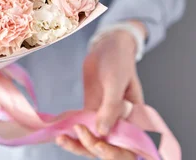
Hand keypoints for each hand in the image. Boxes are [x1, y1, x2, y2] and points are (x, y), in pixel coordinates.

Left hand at [56, 25, 145, 158]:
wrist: (108, 46)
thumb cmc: (118, 61)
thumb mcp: (116, 82)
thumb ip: (111, 107)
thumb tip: (102, 131)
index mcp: (136, 120)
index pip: (130, 147)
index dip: (114, 152)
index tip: (98, 144)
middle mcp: (122, 124)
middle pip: (109, 149)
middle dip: (92, 148)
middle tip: (77, 134)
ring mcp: (105, 119)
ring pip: (94, 142)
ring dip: (78, 145)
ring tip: (61, 139)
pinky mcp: (92, 112)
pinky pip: (83, 129)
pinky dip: (72, 135)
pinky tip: (59, 134)